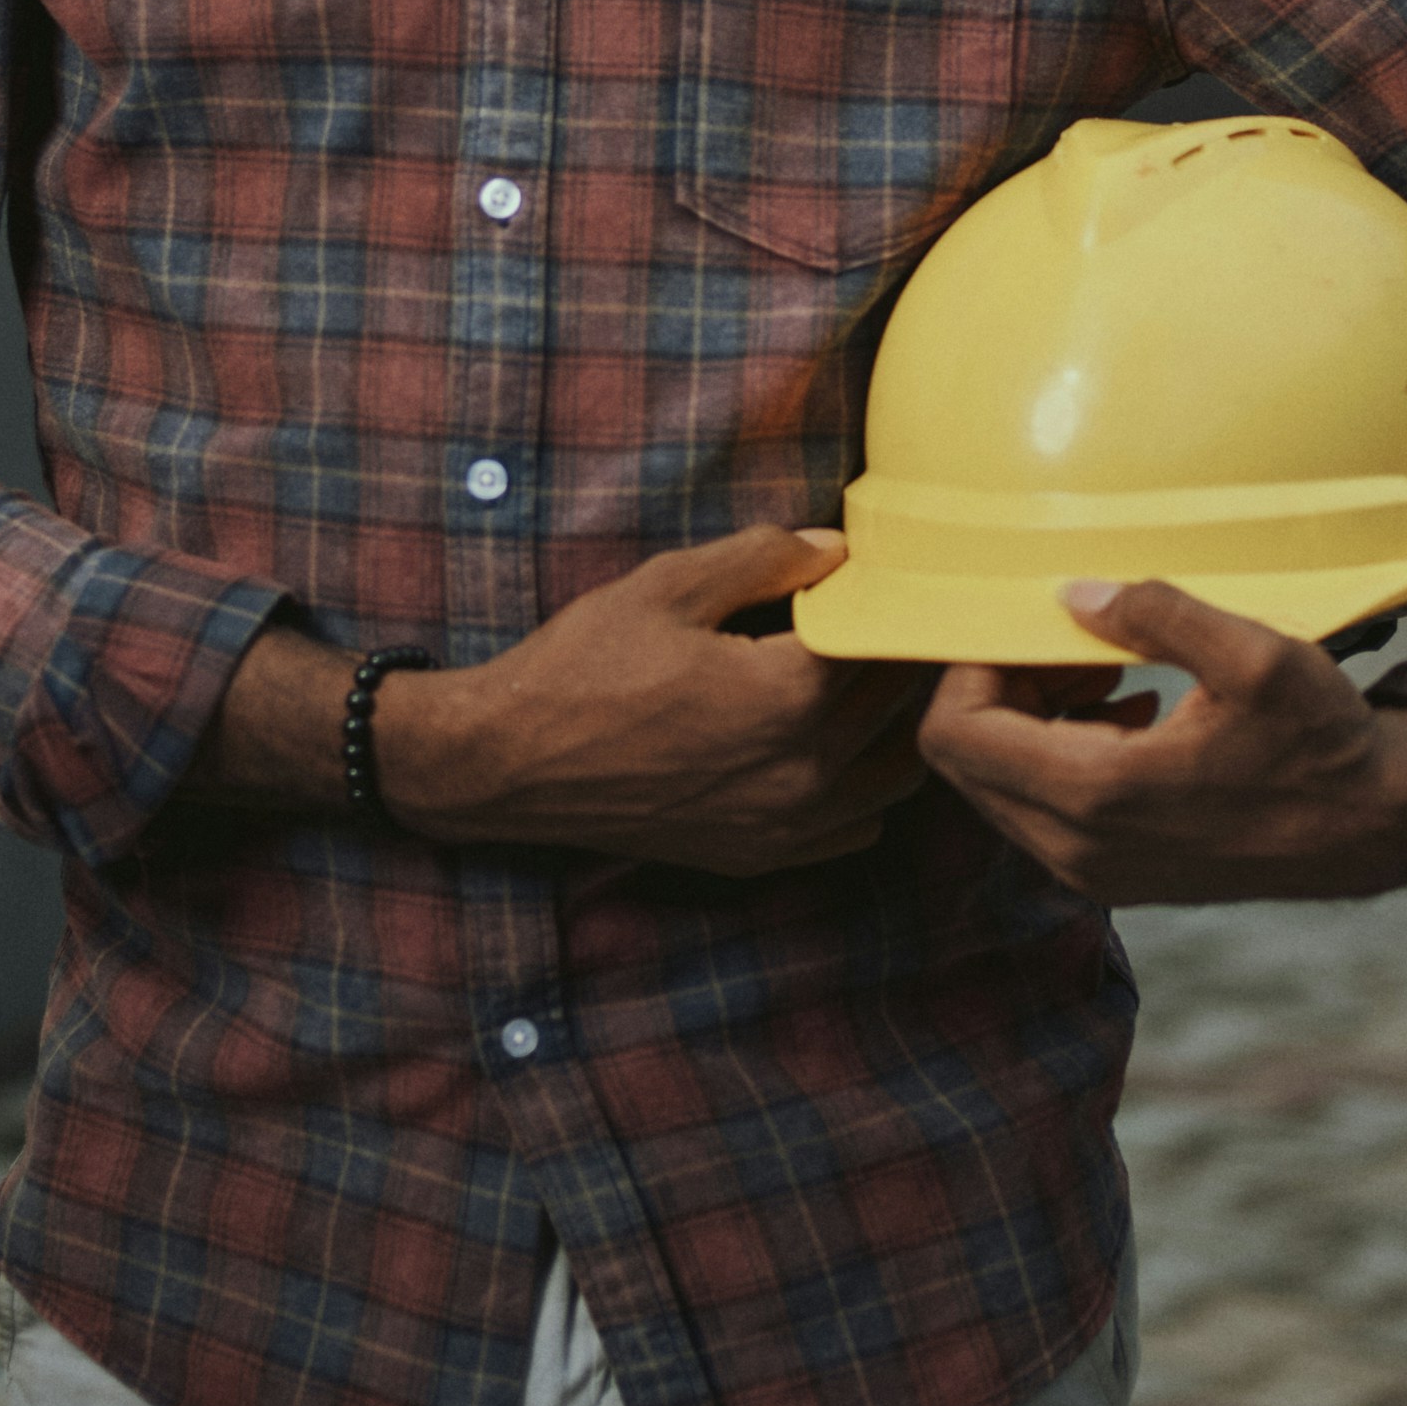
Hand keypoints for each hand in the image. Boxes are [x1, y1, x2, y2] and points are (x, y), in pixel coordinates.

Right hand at [195, 528, 931, 873]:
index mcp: (786, 697)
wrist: (507, 764)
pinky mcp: (760, 857)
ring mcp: (784, 826)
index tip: (891, 574)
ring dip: (893, 725)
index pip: (888, 641)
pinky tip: (827, 743)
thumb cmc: (581, 667)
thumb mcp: (669, 584)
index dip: (892, 600)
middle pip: (899, 706)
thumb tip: (838, 549)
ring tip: (859, 677)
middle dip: (898, 653)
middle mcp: (801, 773)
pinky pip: (855, 827)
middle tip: (882, 612)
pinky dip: (861, 785)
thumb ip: (766, 557)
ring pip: (894, 775)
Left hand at [916, 582, 1406, 904]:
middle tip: (1073, 640)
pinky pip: (1041, 806)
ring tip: (1105, 664)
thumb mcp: (1253, 657)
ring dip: (1033, 715)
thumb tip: (1075, 593)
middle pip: (966, 758)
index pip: (956, 734)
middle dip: (1002, 687)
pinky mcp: (1115, 873)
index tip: (1026, 625)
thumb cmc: (1321, 740)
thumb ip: (1157, 617)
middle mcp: (1078, 848)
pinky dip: (1060, 748)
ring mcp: (1094, 870)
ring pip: (999, 783)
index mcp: (1097, 794)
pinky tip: (1129, 707)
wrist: (1375, 828)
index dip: (971, 667)